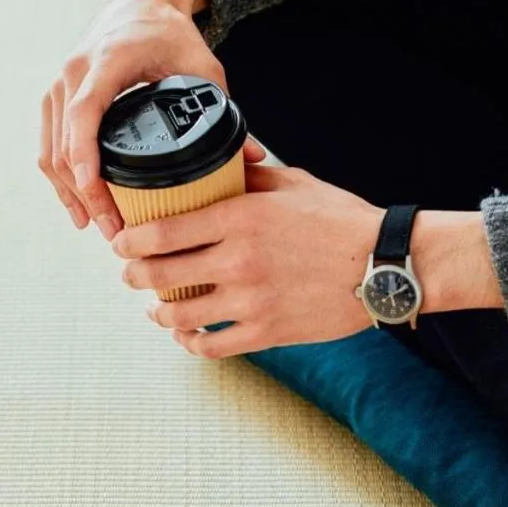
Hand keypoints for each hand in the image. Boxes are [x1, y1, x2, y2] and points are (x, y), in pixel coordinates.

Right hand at [39, 0, 220, 239]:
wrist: (137, 0)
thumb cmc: (170, 32)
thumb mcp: (202, 67)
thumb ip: (225, 109)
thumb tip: (255, 156)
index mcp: (107, 61)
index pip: (85, 113)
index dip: (85, 156)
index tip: (94, 193)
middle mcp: (74, 71)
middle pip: (66, 142)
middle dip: (86, 193)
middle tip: (114, 231)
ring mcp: (59, 84)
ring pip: (51, 150)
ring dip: (70, 193)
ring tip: (96, 227)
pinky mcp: (55, 97)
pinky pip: (49, 144)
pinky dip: (61, 178)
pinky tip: (79, 206)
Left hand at [112, 165, 384, 357]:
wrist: (386, 264)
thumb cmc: (342, 219)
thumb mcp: (294, 182)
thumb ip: (251, 174)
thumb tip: (222, 160)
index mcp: (241, 217)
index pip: (163, 230)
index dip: (130, 239)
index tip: (121, 242)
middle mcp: (239, 260)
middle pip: (161, 274)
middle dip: (135, 276)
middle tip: (131, 275)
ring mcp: (251, 300)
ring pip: (180, 316)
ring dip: (159, 313)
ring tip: (156, 310)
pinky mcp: (267, 332)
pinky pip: (212, 347)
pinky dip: (191, 344)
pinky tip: (187, 338)